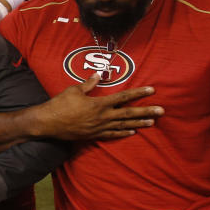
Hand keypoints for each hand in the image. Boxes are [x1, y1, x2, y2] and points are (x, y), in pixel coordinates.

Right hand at [36, 74, 162, 139]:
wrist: (47, 123)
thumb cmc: (59, 105)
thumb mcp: (74, 90)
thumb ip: (89, 84)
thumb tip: (99, 75)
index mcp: (99, 104)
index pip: (123, 97)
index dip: (139, 93)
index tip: (152, 90)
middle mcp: (102, 117)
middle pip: (128, 113)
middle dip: (146, 111)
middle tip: (161, 111)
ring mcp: (99, 127)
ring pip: (123, 125)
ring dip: (139, 123)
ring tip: (152, 122)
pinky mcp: (93, 135)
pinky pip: (111, 134)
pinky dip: (123, 133)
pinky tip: (132, 131)